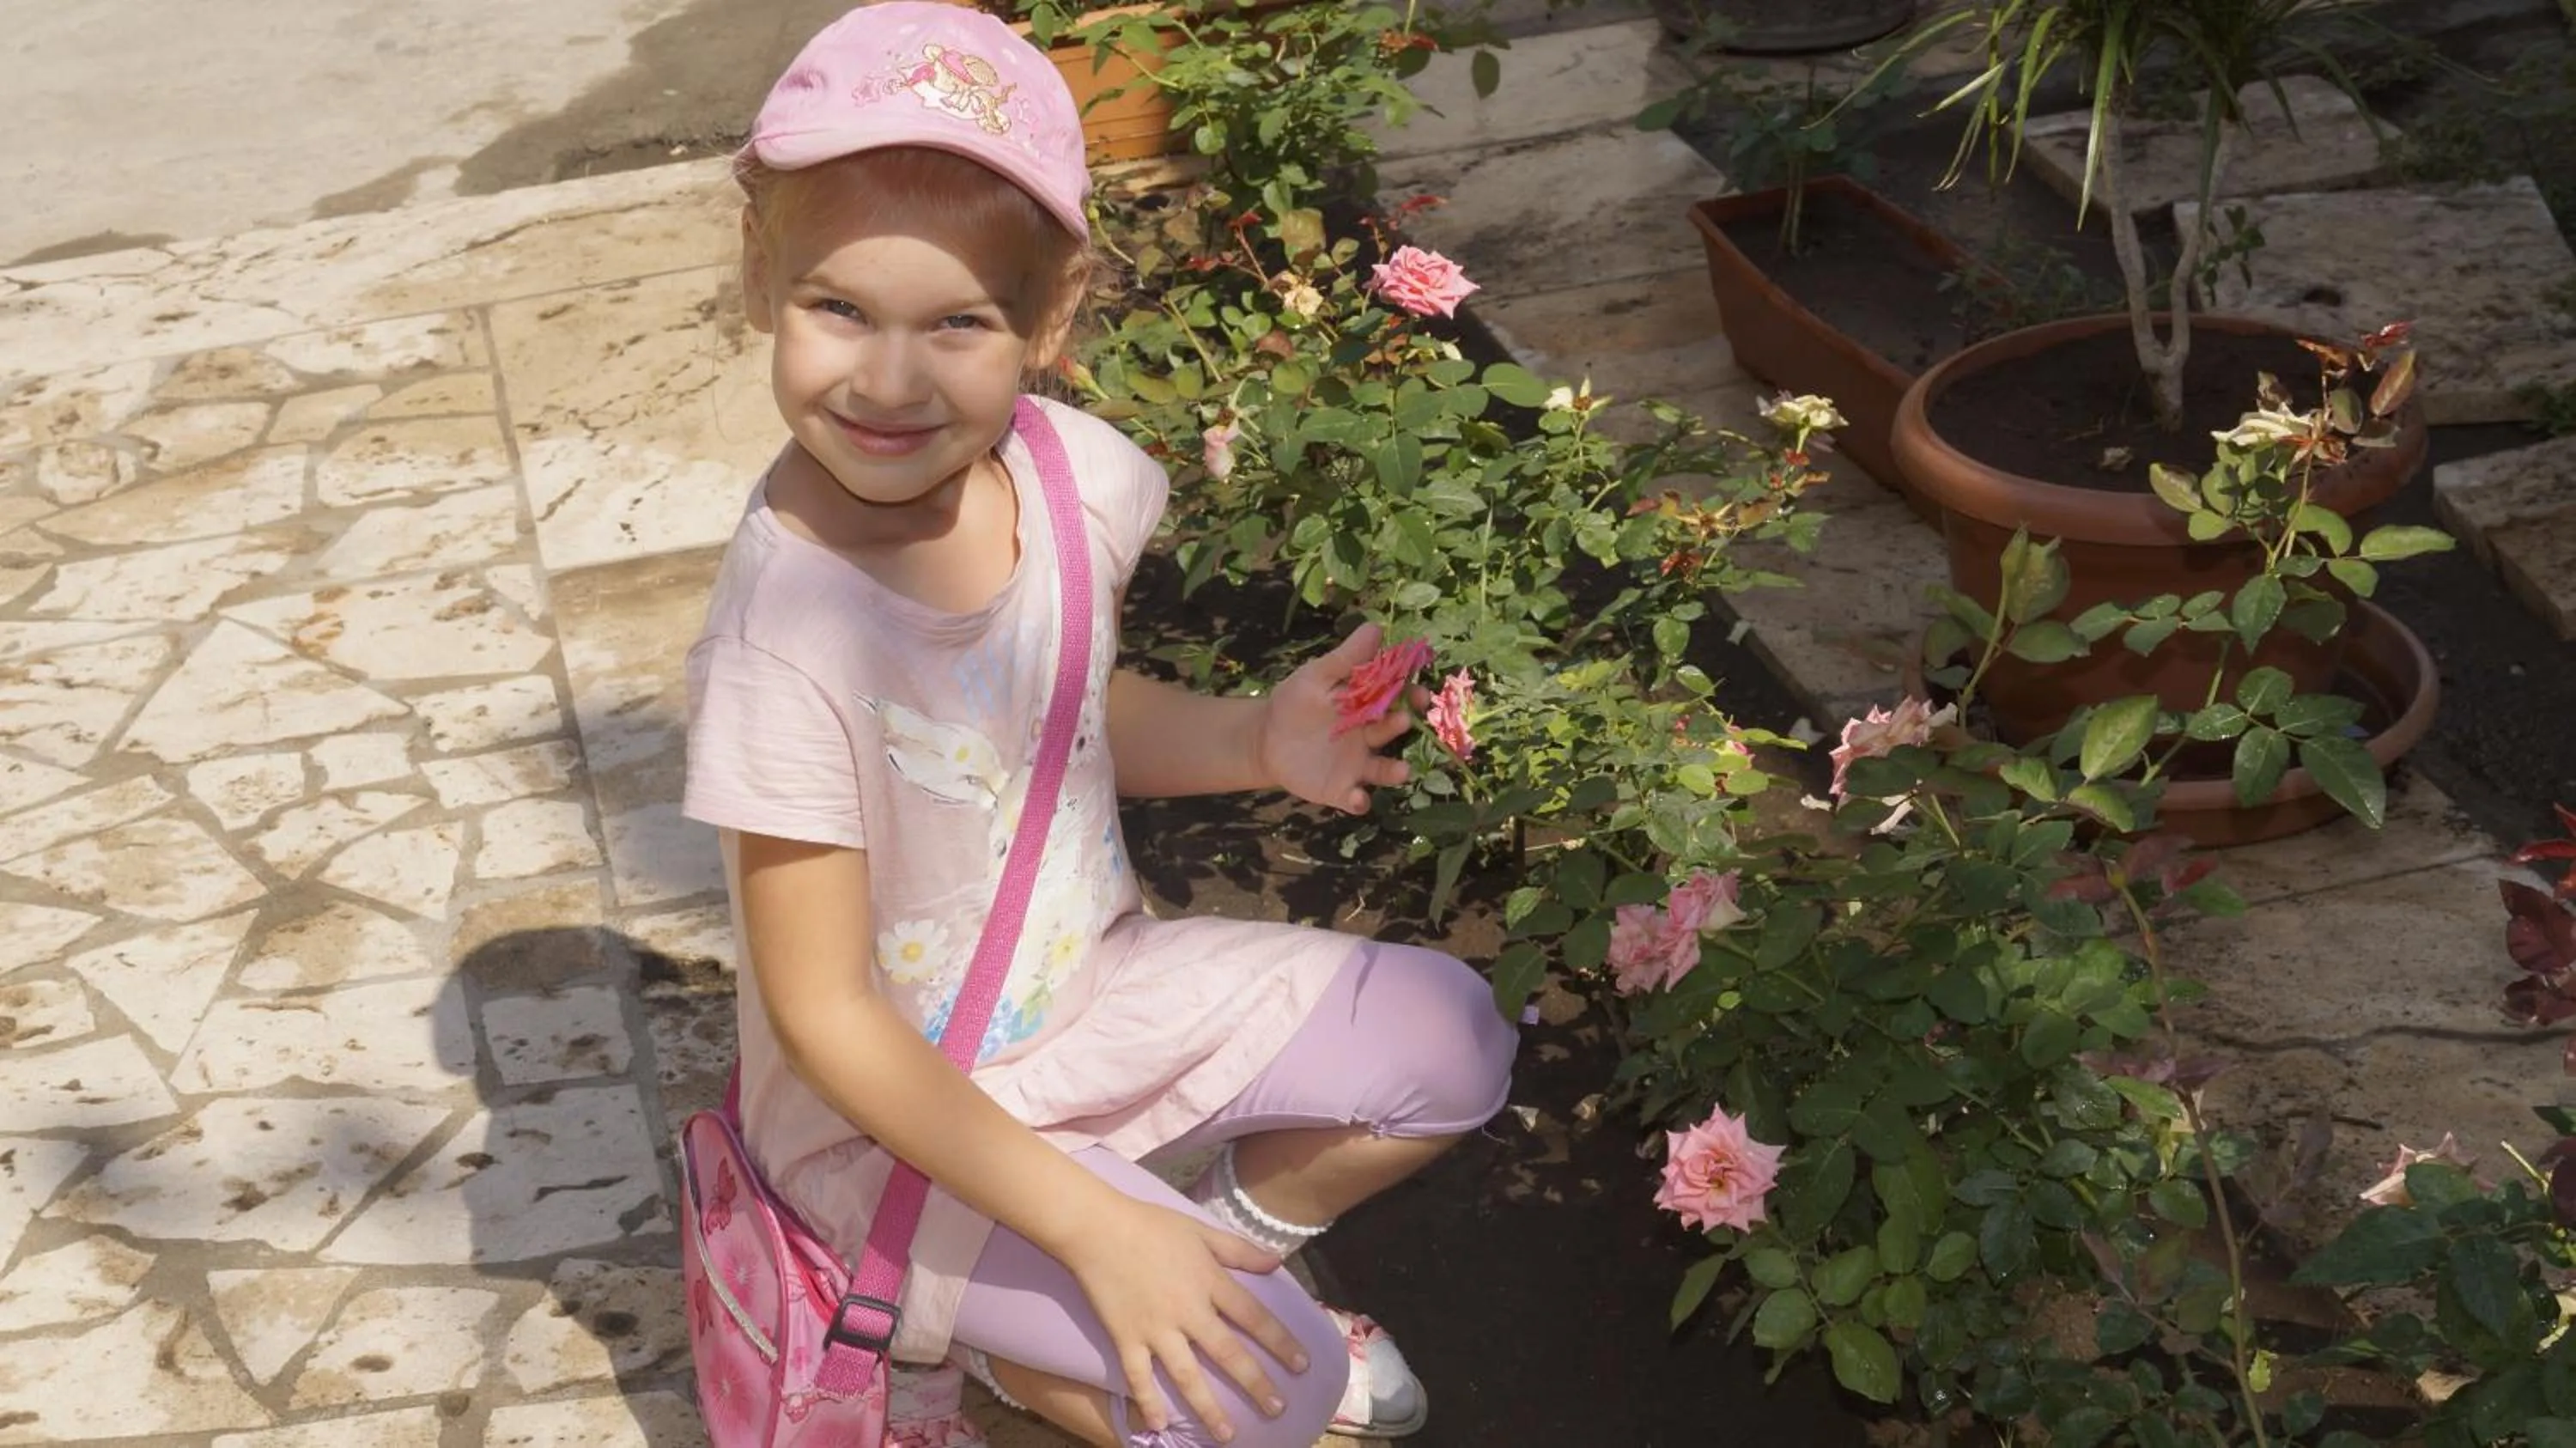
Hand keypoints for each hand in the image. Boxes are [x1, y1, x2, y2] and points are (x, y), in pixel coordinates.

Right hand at [1059, 1197, 1311, 1439]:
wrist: (1097, 1228)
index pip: (1254, 1317)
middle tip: (1277, 1409)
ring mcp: (1156, 1329)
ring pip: (1187, 1376)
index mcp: (1209, 1281)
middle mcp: (1187, 1311)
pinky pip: (1138, 1377)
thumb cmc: (1151, 1224)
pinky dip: (1148, 1403)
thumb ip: (1239, 1250)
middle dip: (1255, 1384)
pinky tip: (1158, 1426)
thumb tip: (1277, 1262)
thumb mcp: (1201, 1230)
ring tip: (1227, 1434)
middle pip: (1228, 1353)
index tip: (1302, 1365)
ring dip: (1208, 1408)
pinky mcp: (1126, 1338)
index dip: (1280, 1342)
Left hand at [1257, 622, 1430, 814]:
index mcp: (1367, 706)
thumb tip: (1375, 628)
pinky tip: (1358, 798)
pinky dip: (1359, 801)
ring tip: (1402, 770)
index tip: (1419, 691)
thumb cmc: (1295, 703)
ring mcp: (1358, 765)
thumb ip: (1345, 659)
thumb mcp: (1316, 677)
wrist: (1266, 738)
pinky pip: (1356, 799)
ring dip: (1394, 771)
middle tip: (1406, 719)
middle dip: (1401, 725)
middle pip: (1392, 731)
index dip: (1410, 694)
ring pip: (1383, 770)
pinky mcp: (1341, 789)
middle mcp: (1370, 737)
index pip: (1395, 698)